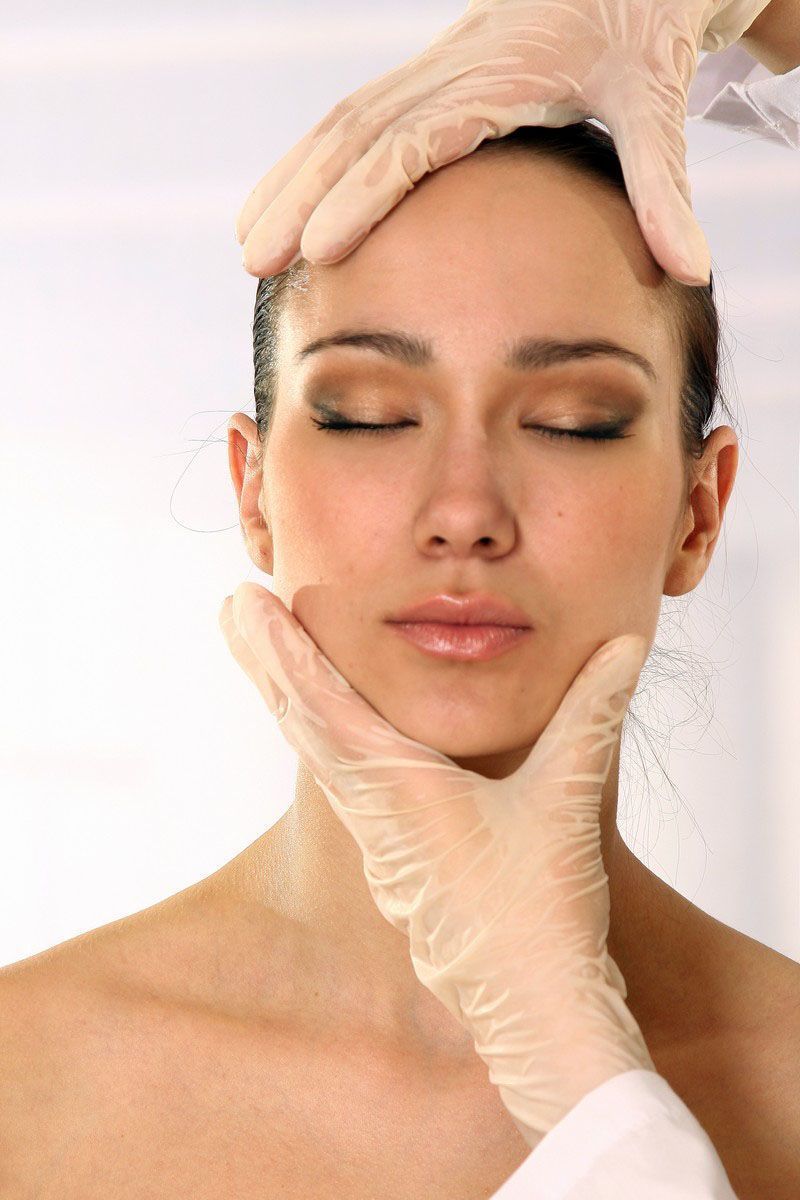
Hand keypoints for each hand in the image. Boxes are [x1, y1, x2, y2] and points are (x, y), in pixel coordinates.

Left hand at [219, 582, 656, 1145]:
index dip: (282, 648)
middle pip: (301, 723)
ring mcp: (380, 843)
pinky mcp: (399, 866)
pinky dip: (322, 740)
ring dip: (290, 698)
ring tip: (267, 656)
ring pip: (318, 756)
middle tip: (230, 609)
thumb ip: (593, 713)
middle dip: (267, 661)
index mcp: (396, 789)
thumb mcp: (568, 798)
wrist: (534, 1015)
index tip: (243, 605)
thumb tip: (627, 640)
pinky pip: (343, 788)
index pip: (322, 703)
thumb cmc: (542, 912)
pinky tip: (330, 737)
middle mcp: (373, 812)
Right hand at [236, 0, 771, 285]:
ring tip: (247, 244)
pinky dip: (313, 162)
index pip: (409, 140)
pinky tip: (289, 200)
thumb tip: (689, 271)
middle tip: (255, 263)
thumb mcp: (658, 102)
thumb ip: (663, 188)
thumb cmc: (644, 30)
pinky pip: (356, 117)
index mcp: (493, 76)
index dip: (361, 193)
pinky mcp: (431, 79)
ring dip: (289, 180)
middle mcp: (448, 68)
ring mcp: (432, 69)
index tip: (321, 249)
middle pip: (351, 129)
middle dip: (298, 195)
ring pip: (339, 120)